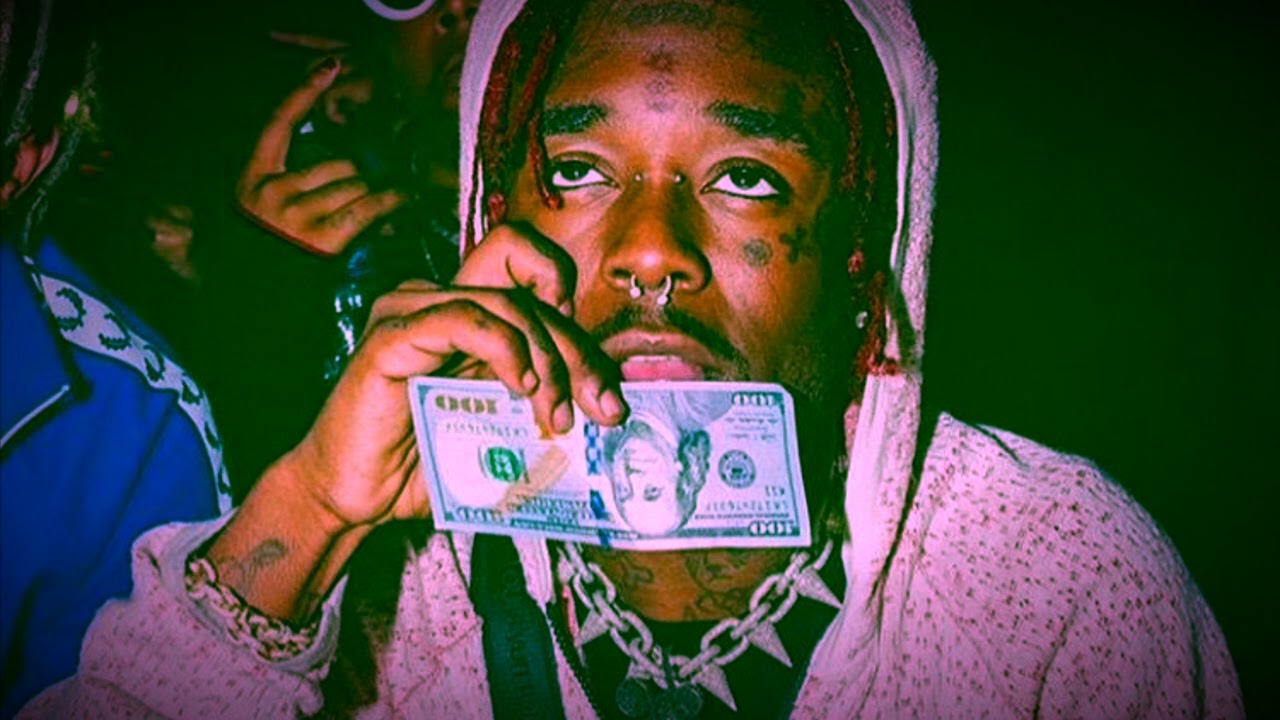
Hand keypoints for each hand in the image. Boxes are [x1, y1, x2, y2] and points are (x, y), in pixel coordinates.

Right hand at [208, 223, 625, 619]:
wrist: (353, 499)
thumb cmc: (424, 465)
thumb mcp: (501, 427)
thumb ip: (541, 400)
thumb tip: (610, 404)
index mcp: (466, 311)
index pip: (528, 263)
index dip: (568, 297)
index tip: (592, 369)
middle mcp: (438, 298)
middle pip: (530, 290)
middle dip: (579, 351)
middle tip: (603, 410)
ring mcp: (411, 310)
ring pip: (507, 303)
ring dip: (547, 360)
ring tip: (555, 417)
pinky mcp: (390, 337)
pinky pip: (461, 319)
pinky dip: (504, 349)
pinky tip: (520, 389)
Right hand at [235, 59, 405, 255]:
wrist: (261, 302)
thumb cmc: (273, 258)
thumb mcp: (267, 215)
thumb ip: (296, 183)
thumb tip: (345, 162)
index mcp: (252, 181)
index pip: (279, 124)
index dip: (304, 91)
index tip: (330, 66)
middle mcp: (272, 193)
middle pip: (337, 163)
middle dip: (358, 177)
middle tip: (369, 192)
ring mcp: (296, 215)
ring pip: (356, 185)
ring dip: (373, 194)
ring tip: (384, 207)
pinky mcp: (324, 239)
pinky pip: (369, 207)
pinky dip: (391, 202)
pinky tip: (403, 199)